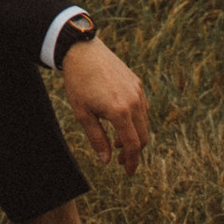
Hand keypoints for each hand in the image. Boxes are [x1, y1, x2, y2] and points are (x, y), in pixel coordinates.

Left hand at [58, 36, 149, 173]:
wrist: (82, 51)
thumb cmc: (79, 83)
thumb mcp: (83, 114)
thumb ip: (97, 139)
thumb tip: (107, 160)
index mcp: (120, 111)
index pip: (132, 145)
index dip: (131, 161)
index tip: (128, 172)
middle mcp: (134, 102)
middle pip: (143, 136)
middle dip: (134, 152)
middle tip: (120, 160)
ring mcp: (137, 91)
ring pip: (144, 122)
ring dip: (135, 136)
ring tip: (117, 141)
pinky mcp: (137, 83)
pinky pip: (143, 108)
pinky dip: (137, 120)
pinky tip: (122, 122)